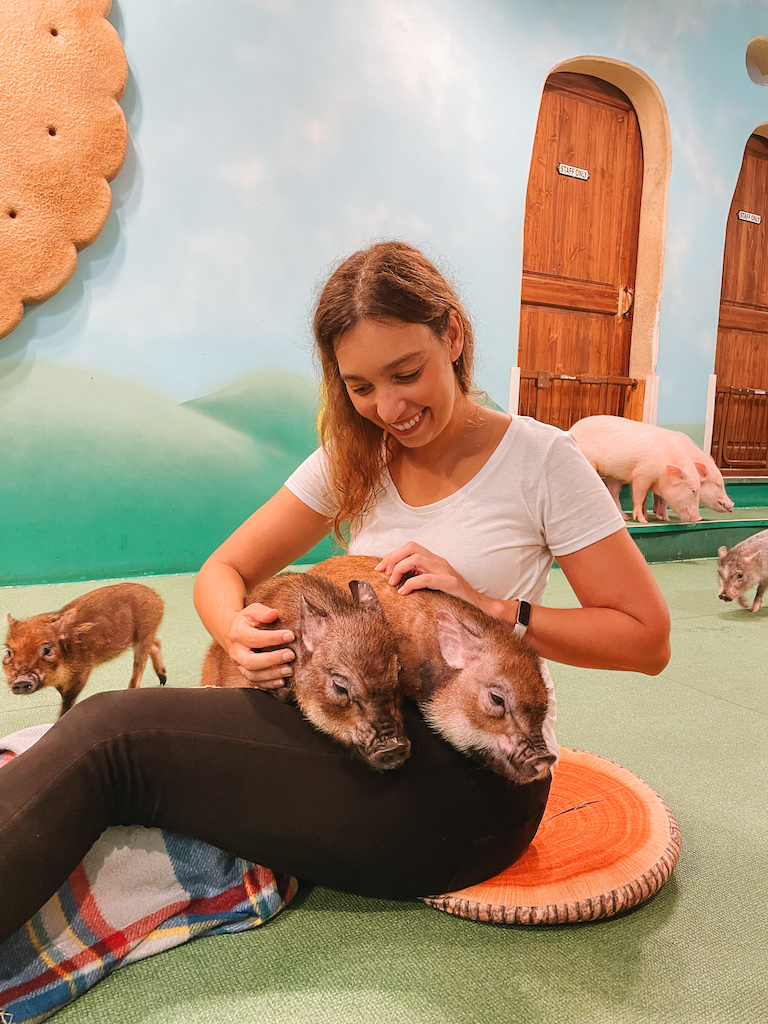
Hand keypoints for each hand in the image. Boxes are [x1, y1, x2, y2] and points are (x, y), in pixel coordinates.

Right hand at [224, 602, 294, 688]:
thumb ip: (262, 612)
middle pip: (251, 661)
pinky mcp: (244, 672)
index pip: (255, 638)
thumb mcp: (252, 610)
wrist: (230, 632)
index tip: (290, 635)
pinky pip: (255, 682)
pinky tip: (281, 681)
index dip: (273, 638)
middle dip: (272, 660)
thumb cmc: (246, 621)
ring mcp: (239, 664)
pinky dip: (268, 684)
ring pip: (253, 675)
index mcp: (238, 634)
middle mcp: (236, 652)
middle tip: (290, 655)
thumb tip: (274, 614)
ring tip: (289, 670)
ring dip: (272, 674)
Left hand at [375, 542, 489, 611]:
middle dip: (392, 557)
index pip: (410, 547)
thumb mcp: (432, 586)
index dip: (392, 555)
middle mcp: (439, 561)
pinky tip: (403, 593)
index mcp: (434, 560)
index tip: (380, 568)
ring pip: (416, 558)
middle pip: (411, 547)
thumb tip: (395, 582)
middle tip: (382, 573)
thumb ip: (418, 579)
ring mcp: (445, 571)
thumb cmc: (453, 599)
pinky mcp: (450, 583)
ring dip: (399, 569)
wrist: (479, 608)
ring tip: (392, 583)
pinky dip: (410, 584)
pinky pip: (425, 578)